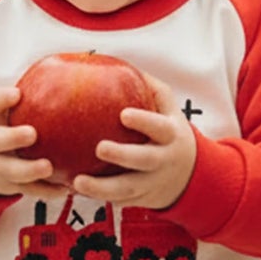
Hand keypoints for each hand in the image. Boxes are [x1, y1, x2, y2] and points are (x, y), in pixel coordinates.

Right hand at [0, 86, 62, 201]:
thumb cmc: (12, 124)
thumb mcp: (14, 109)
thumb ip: (39, 91)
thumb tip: (86, 62)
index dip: (1, 99)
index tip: (17, 94)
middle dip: (11, 138)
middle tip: (32, 134)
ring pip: (10, 171)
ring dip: (28, 170)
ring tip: (48, 167)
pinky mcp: (10, 185)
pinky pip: (28, 190)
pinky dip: (46, 191)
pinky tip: (65, 189)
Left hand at [72, 75, 195, 210]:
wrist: (190, 176)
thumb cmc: (168, 131)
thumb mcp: (168, 107)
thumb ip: (146, 85)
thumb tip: (110, 59)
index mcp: (170, 135)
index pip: (159, 128)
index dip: (144, 122)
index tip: (123, 114)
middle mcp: (163, 161)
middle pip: (144, 160)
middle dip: (123, 156)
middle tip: (99, 147)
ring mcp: (151, 184)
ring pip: (127, 189)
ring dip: (102, 188)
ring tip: (76, 182)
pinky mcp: (140, 200)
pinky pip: (117, 200)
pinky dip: (97, 198)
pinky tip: (71, 190)